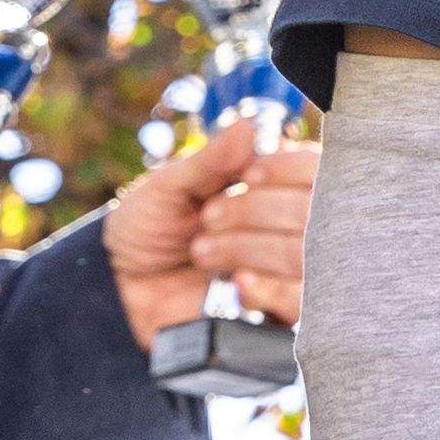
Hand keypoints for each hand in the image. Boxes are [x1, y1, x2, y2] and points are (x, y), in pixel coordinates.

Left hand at [101, 112, 318, 345]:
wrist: (123, 290)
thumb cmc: (149, 229)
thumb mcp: (169, 186)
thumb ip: (209, 160)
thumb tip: (247, 126)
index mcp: (273, 185)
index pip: (316, 169)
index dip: (288, 169)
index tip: (248, 175)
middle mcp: (290, 225)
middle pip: (310, 210)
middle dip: (254, 210)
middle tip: (208, 218)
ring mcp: (287, 271)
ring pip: (303, 255)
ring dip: (249, 247)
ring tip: (202, 251)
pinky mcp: (277, 312)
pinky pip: (297, 302)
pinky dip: (268, 288)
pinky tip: (237, 281)